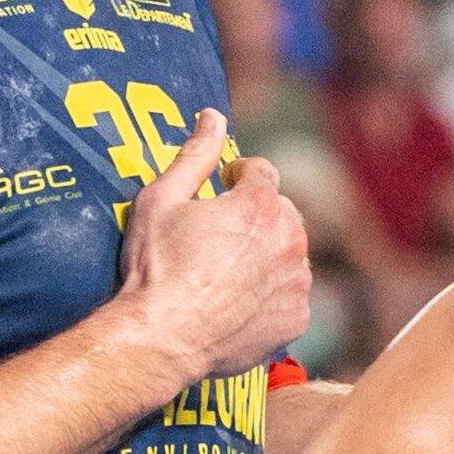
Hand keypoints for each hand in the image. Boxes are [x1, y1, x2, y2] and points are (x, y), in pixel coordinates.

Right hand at [115, 109, 312, 387]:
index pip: (262, 171)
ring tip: (227, 272)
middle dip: (257, 217)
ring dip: (267, 255)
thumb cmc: (156, 267)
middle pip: (283, 212)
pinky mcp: (296, 318)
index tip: (222, 189)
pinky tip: (237, 301)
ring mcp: (297, 282)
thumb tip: (213, 116)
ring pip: (290, 254)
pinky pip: (290, 295)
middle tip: (221, 236)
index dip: (237, 177)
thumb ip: (194, 155)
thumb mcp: (161, 200)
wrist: (162, 337)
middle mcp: (289, 240)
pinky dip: (270, 294)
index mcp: (260, 205)